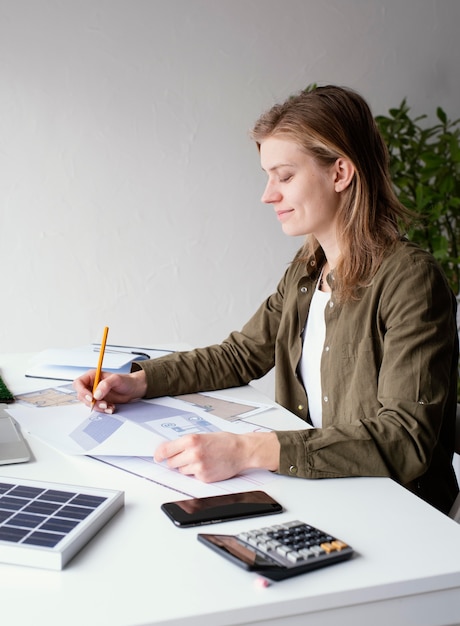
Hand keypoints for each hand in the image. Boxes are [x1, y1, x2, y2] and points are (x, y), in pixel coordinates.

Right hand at [73, 369, 146, 412]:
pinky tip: (111, 407)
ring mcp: (95, 394)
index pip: (79, 383)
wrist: (134, 389)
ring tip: (109, 406)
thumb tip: (96, 394)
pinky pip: (96, 408)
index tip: (91, 397)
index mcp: (92, 376)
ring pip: (89, 403)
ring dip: (98, 407)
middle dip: (92, 402)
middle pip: (82, 395)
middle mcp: (92, 385)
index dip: (82, 391)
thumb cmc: (126, 381)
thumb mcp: (116, 379)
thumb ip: (105, 385)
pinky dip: (103, 410)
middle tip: (103, 403)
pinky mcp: (100, 402)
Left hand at [154, 431, 279, 481]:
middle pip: (171, 463)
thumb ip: (186, 442)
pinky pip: (193, 477)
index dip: (159, 455)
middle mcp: (193, 453)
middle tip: (186, 456)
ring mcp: (198, 467)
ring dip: (187, 467)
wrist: (241, 451)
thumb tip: (170, 449)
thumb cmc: (225, 442)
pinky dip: (197, 473)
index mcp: (191, 440)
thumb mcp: (203, 436)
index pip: (166, 450)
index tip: (157, 457)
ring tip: (201, 460)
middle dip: (176, 461)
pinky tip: (207, 465)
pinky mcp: (204, 477)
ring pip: (181, 471)